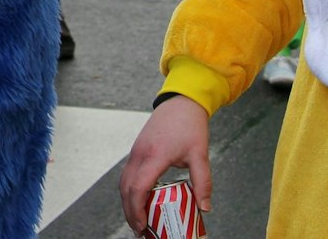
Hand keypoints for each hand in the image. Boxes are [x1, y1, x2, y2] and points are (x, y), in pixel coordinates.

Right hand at [119, 97, 211, 228]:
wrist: (181, 101)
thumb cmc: (190, 126)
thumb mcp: (200, 155)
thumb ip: (202, 182)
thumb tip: (204, 207)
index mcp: (155, 156)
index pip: (138, 188)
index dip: (137, 209)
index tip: (143, 225)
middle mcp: (140, 154)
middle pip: (125, 188)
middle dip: (129, 211)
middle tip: (139, 229)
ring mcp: (136, 150)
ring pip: (123, 181)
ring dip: (127, 202)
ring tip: (138, 218)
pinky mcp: (137, 149)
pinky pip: (127, 173)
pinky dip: (129, 190)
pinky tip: (140, 199)